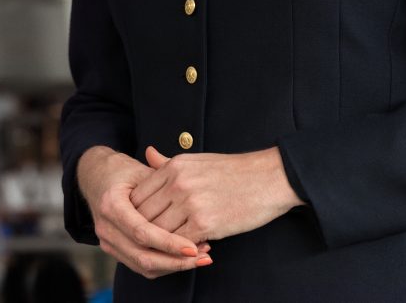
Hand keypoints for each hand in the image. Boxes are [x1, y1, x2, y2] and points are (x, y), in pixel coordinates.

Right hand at [77, 146, 212, 278]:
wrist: (95, 177)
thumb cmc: (122, 171)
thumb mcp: (142, 172)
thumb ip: (164, 187)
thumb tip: (194, 204)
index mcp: (112, 206)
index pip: (142, 232)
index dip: (168, 243)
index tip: (193, 247)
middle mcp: (106, 228)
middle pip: (142, 256)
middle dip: (175, 261)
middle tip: (204, 257)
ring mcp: (107, 241)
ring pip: (142, 266)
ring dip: (173, 266)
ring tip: (200, 258)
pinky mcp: (113, 249)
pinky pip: (140, 265)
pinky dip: (164, 265)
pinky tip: (184, 258)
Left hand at [131, 144, 303, 242]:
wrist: (269, 178)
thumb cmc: (234, 170)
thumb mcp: (197, 159)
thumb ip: (167, 162)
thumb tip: (147, 153)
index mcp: (175, 166)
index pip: (138, 194)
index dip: (135, 212)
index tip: (140, 223)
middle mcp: (178, 182)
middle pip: (143, 215)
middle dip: (143, 231)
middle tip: (146, 242)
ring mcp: (190, 203)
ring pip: (158, 232)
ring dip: (160, 243)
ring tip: (164, 249)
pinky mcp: (204, 223)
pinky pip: (179, 243)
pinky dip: (179, 250)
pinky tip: (186, 251)